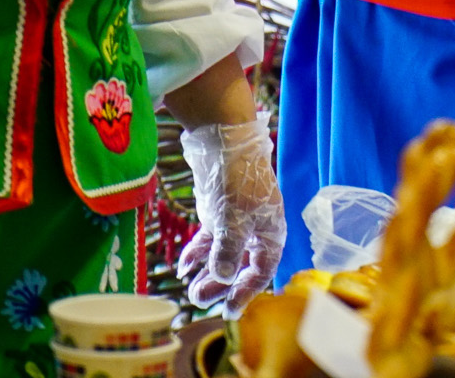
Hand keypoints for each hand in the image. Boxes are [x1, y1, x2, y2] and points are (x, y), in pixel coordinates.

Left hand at [177, 112, 283, 316]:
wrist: (223, 143)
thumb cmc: (238, 179)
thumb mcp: (234, 218)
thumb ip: (228, 251)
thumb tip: (221, 279)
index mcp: (270, 234)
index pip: (261, 272)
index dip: (246, 293)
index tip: (228, 311)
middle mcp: (255, 232)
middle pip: (239, 268)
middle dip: (220, 286)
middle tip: (199, 300)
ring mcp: (236, 224)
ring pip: (222, 257)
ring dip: (207, 274)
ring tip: (189, 288)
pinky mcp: (218, 216)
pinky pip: (209, 243)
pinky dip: (197, 254)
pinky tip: (183, 266)